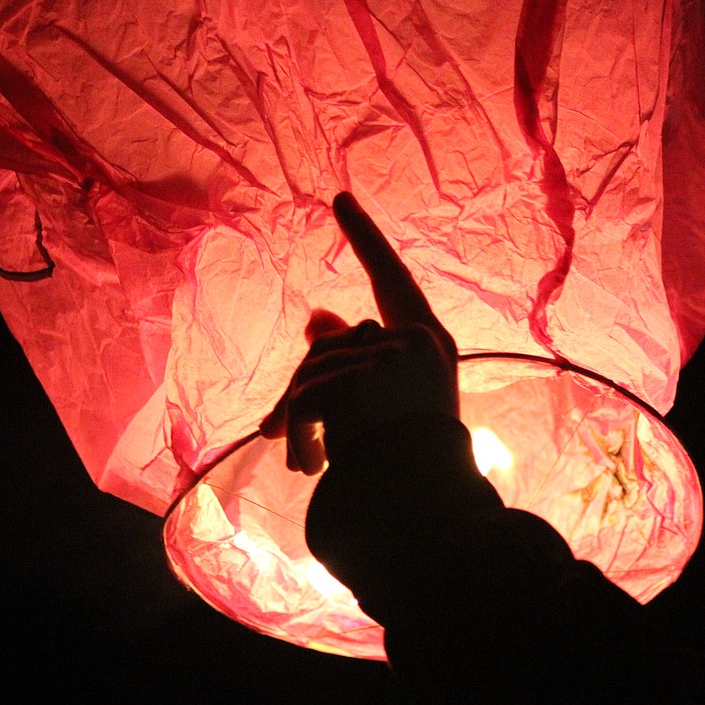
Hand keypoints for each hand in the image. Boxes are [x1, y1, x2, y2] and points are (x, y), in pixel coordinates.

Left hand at [259, 192, 458, 474]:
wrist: (428, 506)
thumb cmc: (411, 461)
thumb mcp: (387, 404)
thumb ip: (355, 360)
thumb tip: (314, 319)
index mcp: (432, 345)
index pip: (392, 278)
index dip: (367, 239)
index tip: (340, 198)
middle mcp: (420, 342)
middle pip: (333, 342)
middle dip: (300, 388)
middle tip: (272, 432)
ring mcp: (396, 355)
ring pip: (315, 369)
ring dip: (297, 419)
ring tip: (302, 464)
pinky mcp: (368, 376)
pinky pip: (308, 393)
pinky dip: (298, 431)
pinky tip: (306, 463)